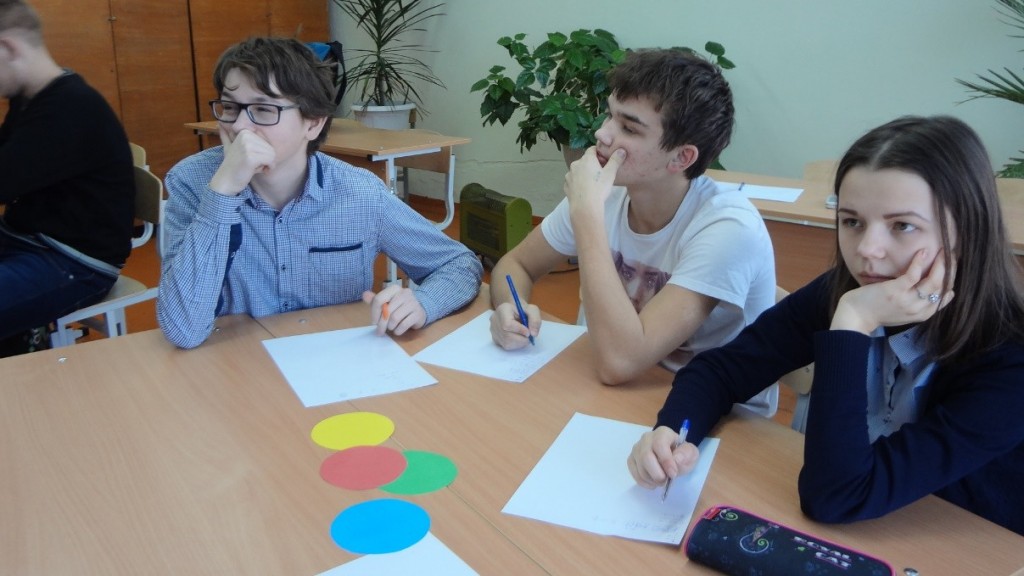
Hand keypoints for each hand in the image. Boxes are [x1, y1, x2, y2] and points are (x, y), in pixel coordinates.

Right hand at [208, 126, 276, 194]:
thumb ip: (228, 136)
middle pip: (271, 148)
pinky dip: (267, 169)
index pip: (267, 142)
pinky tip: (256, 171)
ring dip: (266, 165)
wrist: (226, 181)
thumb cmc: (234, 166)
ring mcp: (247, 145)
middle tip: (252, 165)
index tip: (251, 159)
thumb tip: (220, 124)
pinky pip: (270, 161)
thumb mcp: (230, 147)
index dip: (263, 154)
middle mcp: (246, 136)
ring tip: (252, 167)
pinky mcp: (250, 156)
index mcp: (244, 132)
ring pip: (272, 155)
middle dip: (265, 160)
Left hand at [362, 287, 426, 335]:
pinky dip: (398, 330)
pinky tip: (397, 331)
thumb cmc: (400, 306)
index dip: (374, 313)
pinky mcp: (418, 313)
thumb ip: (375, 300)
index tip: (374, 322)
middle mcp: (404, 293)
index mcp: (394, 289)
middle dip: (381, 324)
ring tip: (391, 328)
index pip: (379, 299)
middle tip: (379, 331)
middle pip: (387, 311)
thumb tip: (364, 295)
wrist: (420, 309)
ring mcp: (413, 303)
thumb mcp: (387, 302)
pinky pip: (404, 324)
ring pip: (395, 318)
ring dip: (390, 327)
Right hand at [490, 301, 540, 349]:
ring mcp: (493, 330)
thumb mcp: (532, 310)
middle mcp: (495, 320)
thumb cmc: (523, 310)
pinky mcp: (495, 338)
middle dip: (521, 339)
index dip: (519, 330)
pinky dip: (515, 345)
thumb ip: (535, 320)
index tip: (528, 332)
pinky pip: (505, 346)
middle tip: (528, 336)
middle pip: (507, 335)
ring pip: (506, 343)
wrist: (513, 312)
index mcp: (503, 309)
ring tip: (524, 336)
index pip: (507, 324)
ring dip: (520, 343)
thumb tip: (533, 334)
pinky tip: (518, 338)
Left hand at [563, 147, 625, 222]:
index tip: (604, 161)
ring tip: (592, 184)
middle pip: (585, 160)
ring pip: (578, 171)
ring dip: (584, 174)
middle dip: (592, 164)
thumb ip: (616, 160)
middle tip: (600, 174)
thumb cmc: (599, 188)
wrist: (585, 207)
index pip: (592, 149)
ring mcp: (569, 175)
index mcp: (587, 159)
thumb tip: (621, 150)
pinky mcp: (566, 186)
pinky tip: (584, 190)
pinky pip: (573, 181)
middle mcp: (575, 164)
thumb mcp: (611, 173)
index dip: (599, 154)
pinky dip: (578, 183)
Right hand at [627, 426, 698, 488]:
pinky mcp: (631, 459)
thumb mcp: (691, 453)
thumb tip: (676, 459)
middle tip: (666, 480)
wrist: (672, 455)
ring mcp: (637, 449)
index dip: (666, 460)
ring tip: (662, 481)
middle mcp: (646, 438)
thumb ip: (686, 454)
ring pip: (640, 466)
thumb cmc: (681, 454)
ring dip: (652, 479)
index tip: (673, 473)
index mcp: (663, 433)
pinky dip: (644, 482)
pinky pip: (634, 472)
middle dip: (657, 473)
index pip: (659, 444)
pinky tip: (653, 483)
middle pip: (646, 456)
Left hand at [832, 249, 955, 333]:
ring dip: (941, 263)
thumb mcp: (904, 311)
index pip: (946, 296)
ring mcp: (908, 300)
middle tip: (952, 253)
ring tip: (943, 250)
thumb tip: (937, 292)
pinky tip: (922, 251)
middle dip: (951, 268)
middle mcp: (918, 309)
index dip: (952, 279)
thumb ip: (919, 303)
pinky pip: (913, 274)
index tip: (953, 265)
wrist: (856, 317)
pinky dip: (920, 262)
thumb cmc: (878, 311)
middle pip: (944, 286)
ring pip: (934, 281)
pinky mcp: (896, 291)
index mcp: (922, 314)